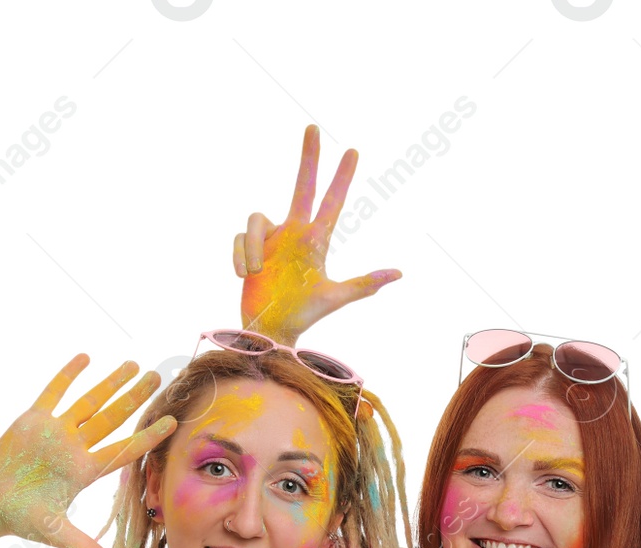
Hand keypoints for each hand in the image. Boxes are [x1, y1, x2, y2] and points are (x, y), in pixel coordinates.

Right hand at [0, 355, 175, 547]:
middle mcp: (76, 447)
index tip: (173, 421)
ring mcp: (56, 431)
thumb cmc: (23, 518)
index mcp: (86, 470)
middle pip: (113, 418)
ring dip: (111, 383)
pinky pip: (54, 392)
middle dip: (136, 398)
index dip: (148, 436)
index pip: (125, 449)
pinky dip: (68, 375)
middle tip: (160, 377)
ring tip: (134, 365)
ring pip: (90, 402)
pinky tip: (86, 357)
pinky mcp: (32, 420)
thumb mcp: (58, 535)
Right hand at [232, 124, 401, 345]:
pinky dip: (241, 256)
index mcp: (316, 239)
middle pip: (302, 184)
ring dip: (253, 247)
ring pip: (257, 219)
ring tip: (255, 272)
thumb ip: (364, 284)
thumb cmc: (304, 313)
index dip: (342, 177)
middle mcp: (294, 231)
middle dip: (309, 156)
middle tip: (314, 127)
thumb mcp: (336, 296)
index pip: (332, 201)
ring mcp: (271, 237)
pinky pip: (241, 238)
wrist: (271, 328)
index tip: (354, 151)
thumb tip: (399, 272)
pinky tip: (245, 275)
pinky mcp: (248, 245)